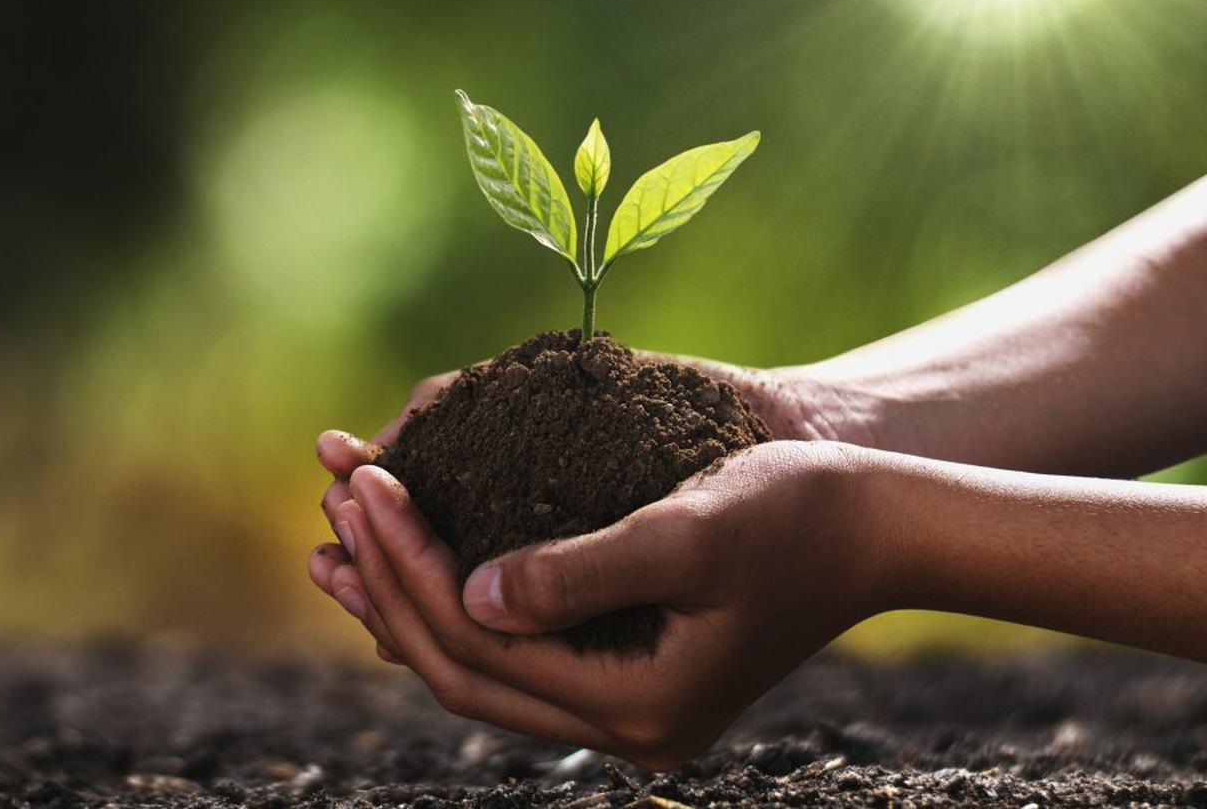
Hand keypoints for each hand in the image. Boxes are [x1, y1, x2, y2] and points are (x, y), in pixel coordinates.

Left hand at [309, 353, 877, 663]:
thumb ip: (577, 571)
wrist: (876, 524)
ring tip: (339, 541)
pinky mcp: (625, 673)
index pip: (480, 642)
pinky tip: (415, 561)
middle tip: (334, 504)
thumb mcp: (687, 532)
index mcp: (636, 706)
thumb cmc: (795, 513)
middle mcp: (622, 728)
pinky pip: (513, 650)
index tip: (367, 484)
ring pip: (481, 665)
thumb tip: (470, 594)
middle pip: (464, 668)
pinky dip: (454, 603)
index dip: (408, 565)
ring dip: (406, 600)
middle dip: (389, 584)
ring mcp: (623, 709)